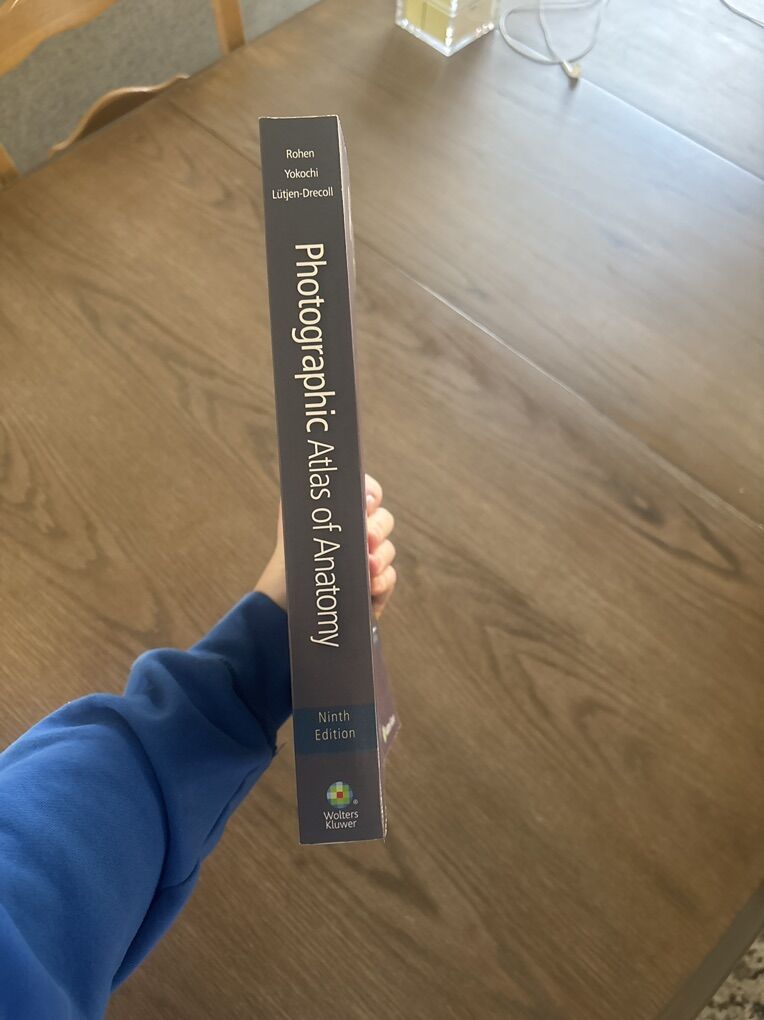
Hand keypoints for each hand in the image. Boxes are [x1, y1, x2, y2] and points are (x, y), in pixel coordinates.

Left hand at [255, 474, 396, 618]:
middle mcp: (363, 532)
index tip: (366, 501)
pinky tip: (371, 587)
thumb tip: (305, 470)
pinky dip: (382, 583)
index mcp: (347, 512)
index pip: (370, 493)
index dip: (372, 493)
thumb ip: (302, 495)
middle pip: (385, 521)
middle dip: (378, 528)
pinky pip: (389, 580)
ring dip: (381, 558)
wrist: (284, 597)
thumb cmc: (291, 555)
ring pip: (389, 551)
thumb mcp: (292, 519)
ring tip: (368, 567)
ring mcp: (372, 559)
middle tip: (367, 537)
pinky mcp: (376, 587)